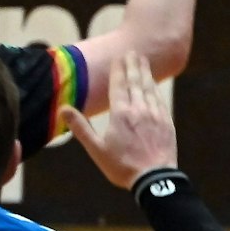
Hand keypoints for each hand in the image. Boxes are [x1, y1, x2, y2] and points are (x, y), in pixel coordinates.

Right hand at [59, 53, 177, 188]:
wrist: (155, 179)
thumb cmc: (122, 166)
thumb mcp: (96, 149)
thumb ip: (80, 128)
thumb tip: (63, 109)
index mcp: (120, 114)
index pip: (119, 85)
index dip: (118, 69)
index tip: (119, 56)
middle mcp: (139, 109)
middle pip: (135, 81)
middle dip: (132, 65)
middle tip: (132, 51)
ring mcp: (155, 114)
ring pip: (148, 88)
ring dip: (145, 72)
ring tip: (143, 60)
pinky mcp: (166, 122)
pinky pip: (159, 99)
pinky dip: (155, 88)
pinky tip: (153, 84)